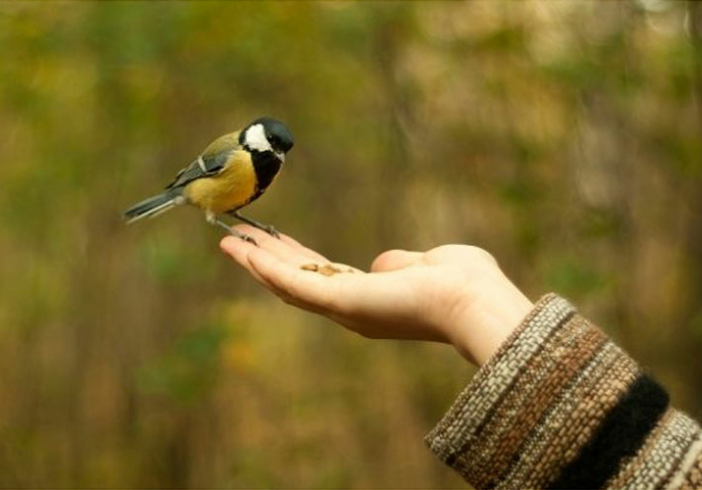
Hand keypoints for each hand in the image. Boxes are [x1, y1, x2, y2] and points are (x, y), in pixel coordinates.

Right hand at [219, 225, 534, 365]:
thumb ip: (400, 264)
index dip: (292, 260)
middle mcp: (350, 310)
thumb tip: (383, 264)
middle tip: (235, 239)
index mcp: (370, 300)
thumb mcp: (424, 264)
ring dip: (255, 262)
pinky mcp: (340, 302)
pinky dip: (265, 266)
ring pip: (287, 283)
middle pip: (296, 281)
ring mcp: (342, 308)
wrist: (473, 300)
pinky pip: (294, 282)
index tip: (271, 242)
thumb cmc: (463, 283)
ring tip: (228, 241)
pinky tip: (243, 250)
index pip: (321, 277)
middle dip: (265, 260)